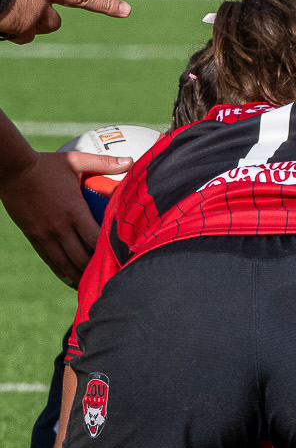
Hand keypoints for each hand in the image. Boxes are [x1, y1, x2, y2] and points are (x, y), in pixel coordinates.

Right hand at [0, 150, 131, 284]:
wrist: (12, 170)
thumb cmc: (46, 165)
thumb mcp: (76, 161)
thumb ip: (104, 163)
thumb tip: (132, 161)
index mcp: (73, 211)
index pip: (95, 239)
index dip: (110, 251)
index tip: (124, 259)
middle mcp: (59, 228)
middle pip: (81, 258)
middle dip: (95, 270)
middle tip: (111, 278)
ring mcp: (44, 234)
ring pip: (63, 263)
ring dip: (78, 276)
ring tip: (92, 287)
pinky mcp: (33, 236)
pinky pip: (48, 258)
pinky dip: (60, 271)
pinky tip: (69, 278)